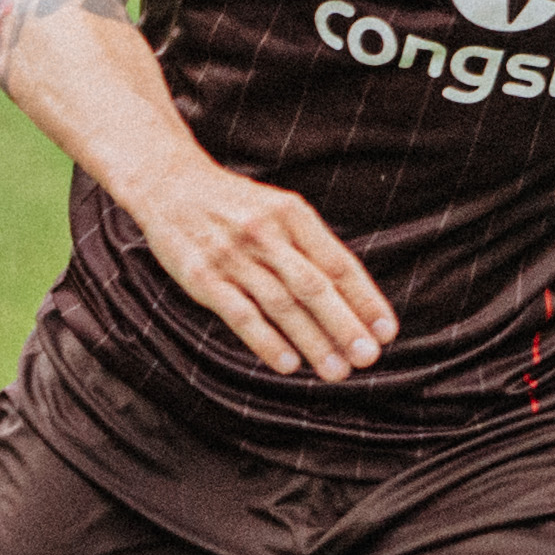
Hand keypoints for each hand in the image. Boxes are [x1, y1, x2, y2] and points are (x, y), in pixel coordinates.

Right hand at [136, 161, 396, 377]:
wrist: (168, 182)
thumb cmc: (234, 204)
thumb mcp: (278, 209)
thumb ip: (311, 247)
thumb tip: (352, 297)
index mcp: (292, 214)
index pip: (338, 263)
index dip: (365, 299)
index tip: (387, 332)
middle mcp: (266, 234)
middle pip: (314, 287)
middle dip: (345, 326)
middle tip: (369, 358)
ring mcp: (233, 256)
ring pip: (282, 306)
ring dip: (313, 341)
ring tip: (337, 372)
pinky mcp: (202, 278)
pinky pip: (241, 315)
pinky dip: (266, 341)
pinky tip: (289, 364)